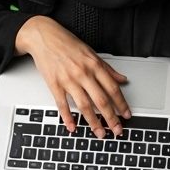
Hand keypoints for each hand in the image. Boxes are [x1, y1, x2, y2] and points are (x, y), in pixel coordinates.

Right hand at [14, 16, 130, 137]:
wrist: (44, 36)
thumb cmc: (67, 43)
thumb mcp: (91, 52)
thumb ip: (107, 68)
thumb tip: (121, 79)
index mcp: (94, 65)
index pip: (113, 89)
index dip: (121, 104)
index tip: (126, 115)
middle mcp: (83, 73)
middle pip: (101, 100)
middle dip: (111, 118)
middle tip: (117, 130)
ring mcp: (68, 80)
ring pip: (84, 106)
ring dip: (93, 122)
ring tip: (99, 133)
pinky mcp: (54, 84)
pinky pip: (62, 104)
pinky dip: (68, 118)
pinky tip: (73, 127)